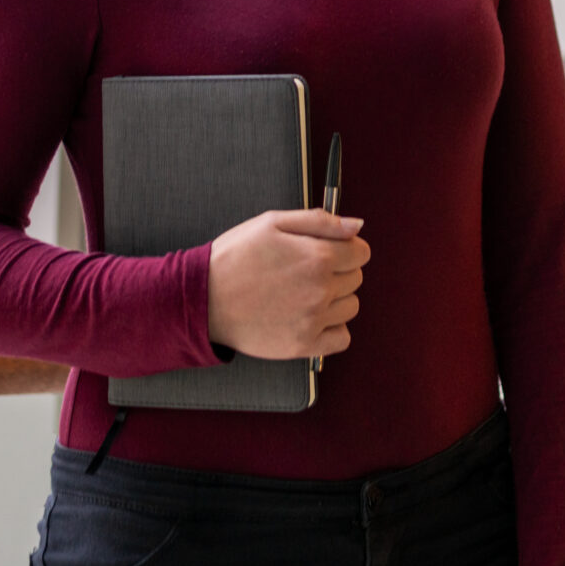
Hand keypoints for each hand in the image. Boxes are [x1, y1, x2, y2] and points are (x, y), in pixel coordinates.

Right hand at [205, 209, 365, 359]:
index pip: (361, 252)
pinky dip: (333, 329)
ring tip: (304, 293)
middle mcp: (321, 290)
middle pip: (356, 278)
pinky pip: (342, 338)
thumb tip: (357, 226)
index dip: (344, 248)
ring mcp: (313, 320)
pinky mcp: (303, 345)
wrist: (203, 299)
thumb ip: (320, 221)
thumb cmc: (235, 257)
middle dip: (339, 271)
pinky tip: (311, 317)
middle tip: (305, 270)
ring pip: (351, 307)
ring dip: (336, 299)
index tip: (326, 250)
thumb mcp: (273, 223)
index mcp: (318, 257)